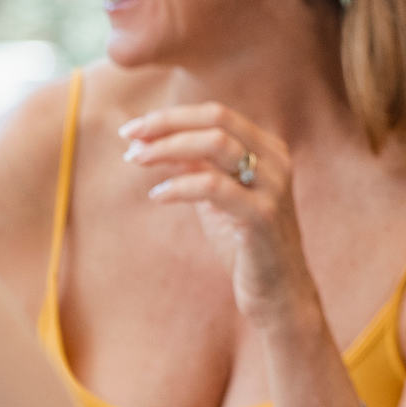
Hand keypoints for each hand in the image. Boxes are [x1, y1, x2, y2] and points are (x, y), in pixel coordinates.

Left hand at [121, 102, 319, 326]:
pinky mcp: (263, 215)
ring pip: (216, 145)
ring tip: (136, 159)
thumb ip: (196, 167)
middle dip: (166, 124)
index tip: (134, 128)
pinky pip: (213, 187)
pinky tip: (157, 195)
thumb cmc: (244, 245)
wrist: (277, 293)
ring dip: (168, 148)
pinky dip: (178, 186)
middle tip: (128, 137)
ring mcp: (273, 186)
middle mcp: (277, 160)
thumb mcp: (217, 198)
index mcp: (269, 150)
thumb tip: (152, 141)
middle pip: (217, 119)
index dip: (172, 116)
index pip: (217, 114)